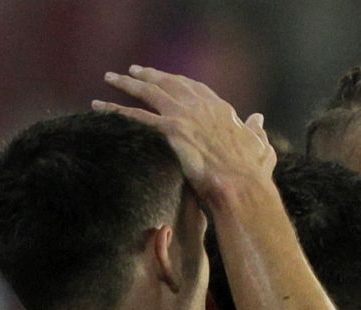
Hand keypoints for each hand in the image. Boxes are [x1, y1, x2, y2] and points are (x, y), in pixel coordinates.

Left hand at [93, 66, 273, 199]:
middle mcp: (201, 106)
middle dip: (151, 74)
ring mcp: (185, 115)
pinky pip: (136, 116)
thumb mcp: (261, 148)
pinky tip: (99, 106)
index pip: (196, 88)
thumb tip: (258, 119)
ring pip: (150, 92)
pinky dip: (115, 109)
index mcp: (221, 110)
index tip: (168, 78)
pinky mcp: (171, 130)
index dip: (179, 82)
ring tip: (111, 79)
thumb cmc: (252, 175)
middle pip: (170, 83)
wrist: (241, 187)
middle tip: (134, 71)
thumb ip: (257, 131)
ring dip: (128, 83)